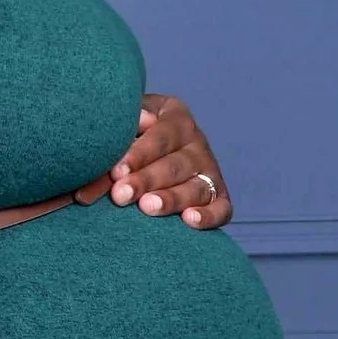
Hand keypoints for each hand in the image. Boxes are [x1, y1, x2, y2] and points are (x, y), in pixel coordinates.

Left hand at [103, 95, 232, 228]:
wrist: (147, 154)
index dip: (138, 155)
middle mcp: (197, 143)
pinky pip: (221, 209)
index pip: (160, 136)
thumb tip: (145, 119)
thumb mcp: (128, 120)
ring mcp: (211, 172)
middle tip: (121, 195)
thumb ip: (131, 120)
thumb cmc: (132, 135)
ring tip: (147, 207)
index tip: (116, 172)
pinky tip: (189, 220)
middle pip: (174, 165)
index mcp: (176, 118)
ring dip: (171, 199)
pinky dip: (209, 216)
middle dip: (146, 181)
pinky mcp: (219, 198)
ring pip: (195, 188)